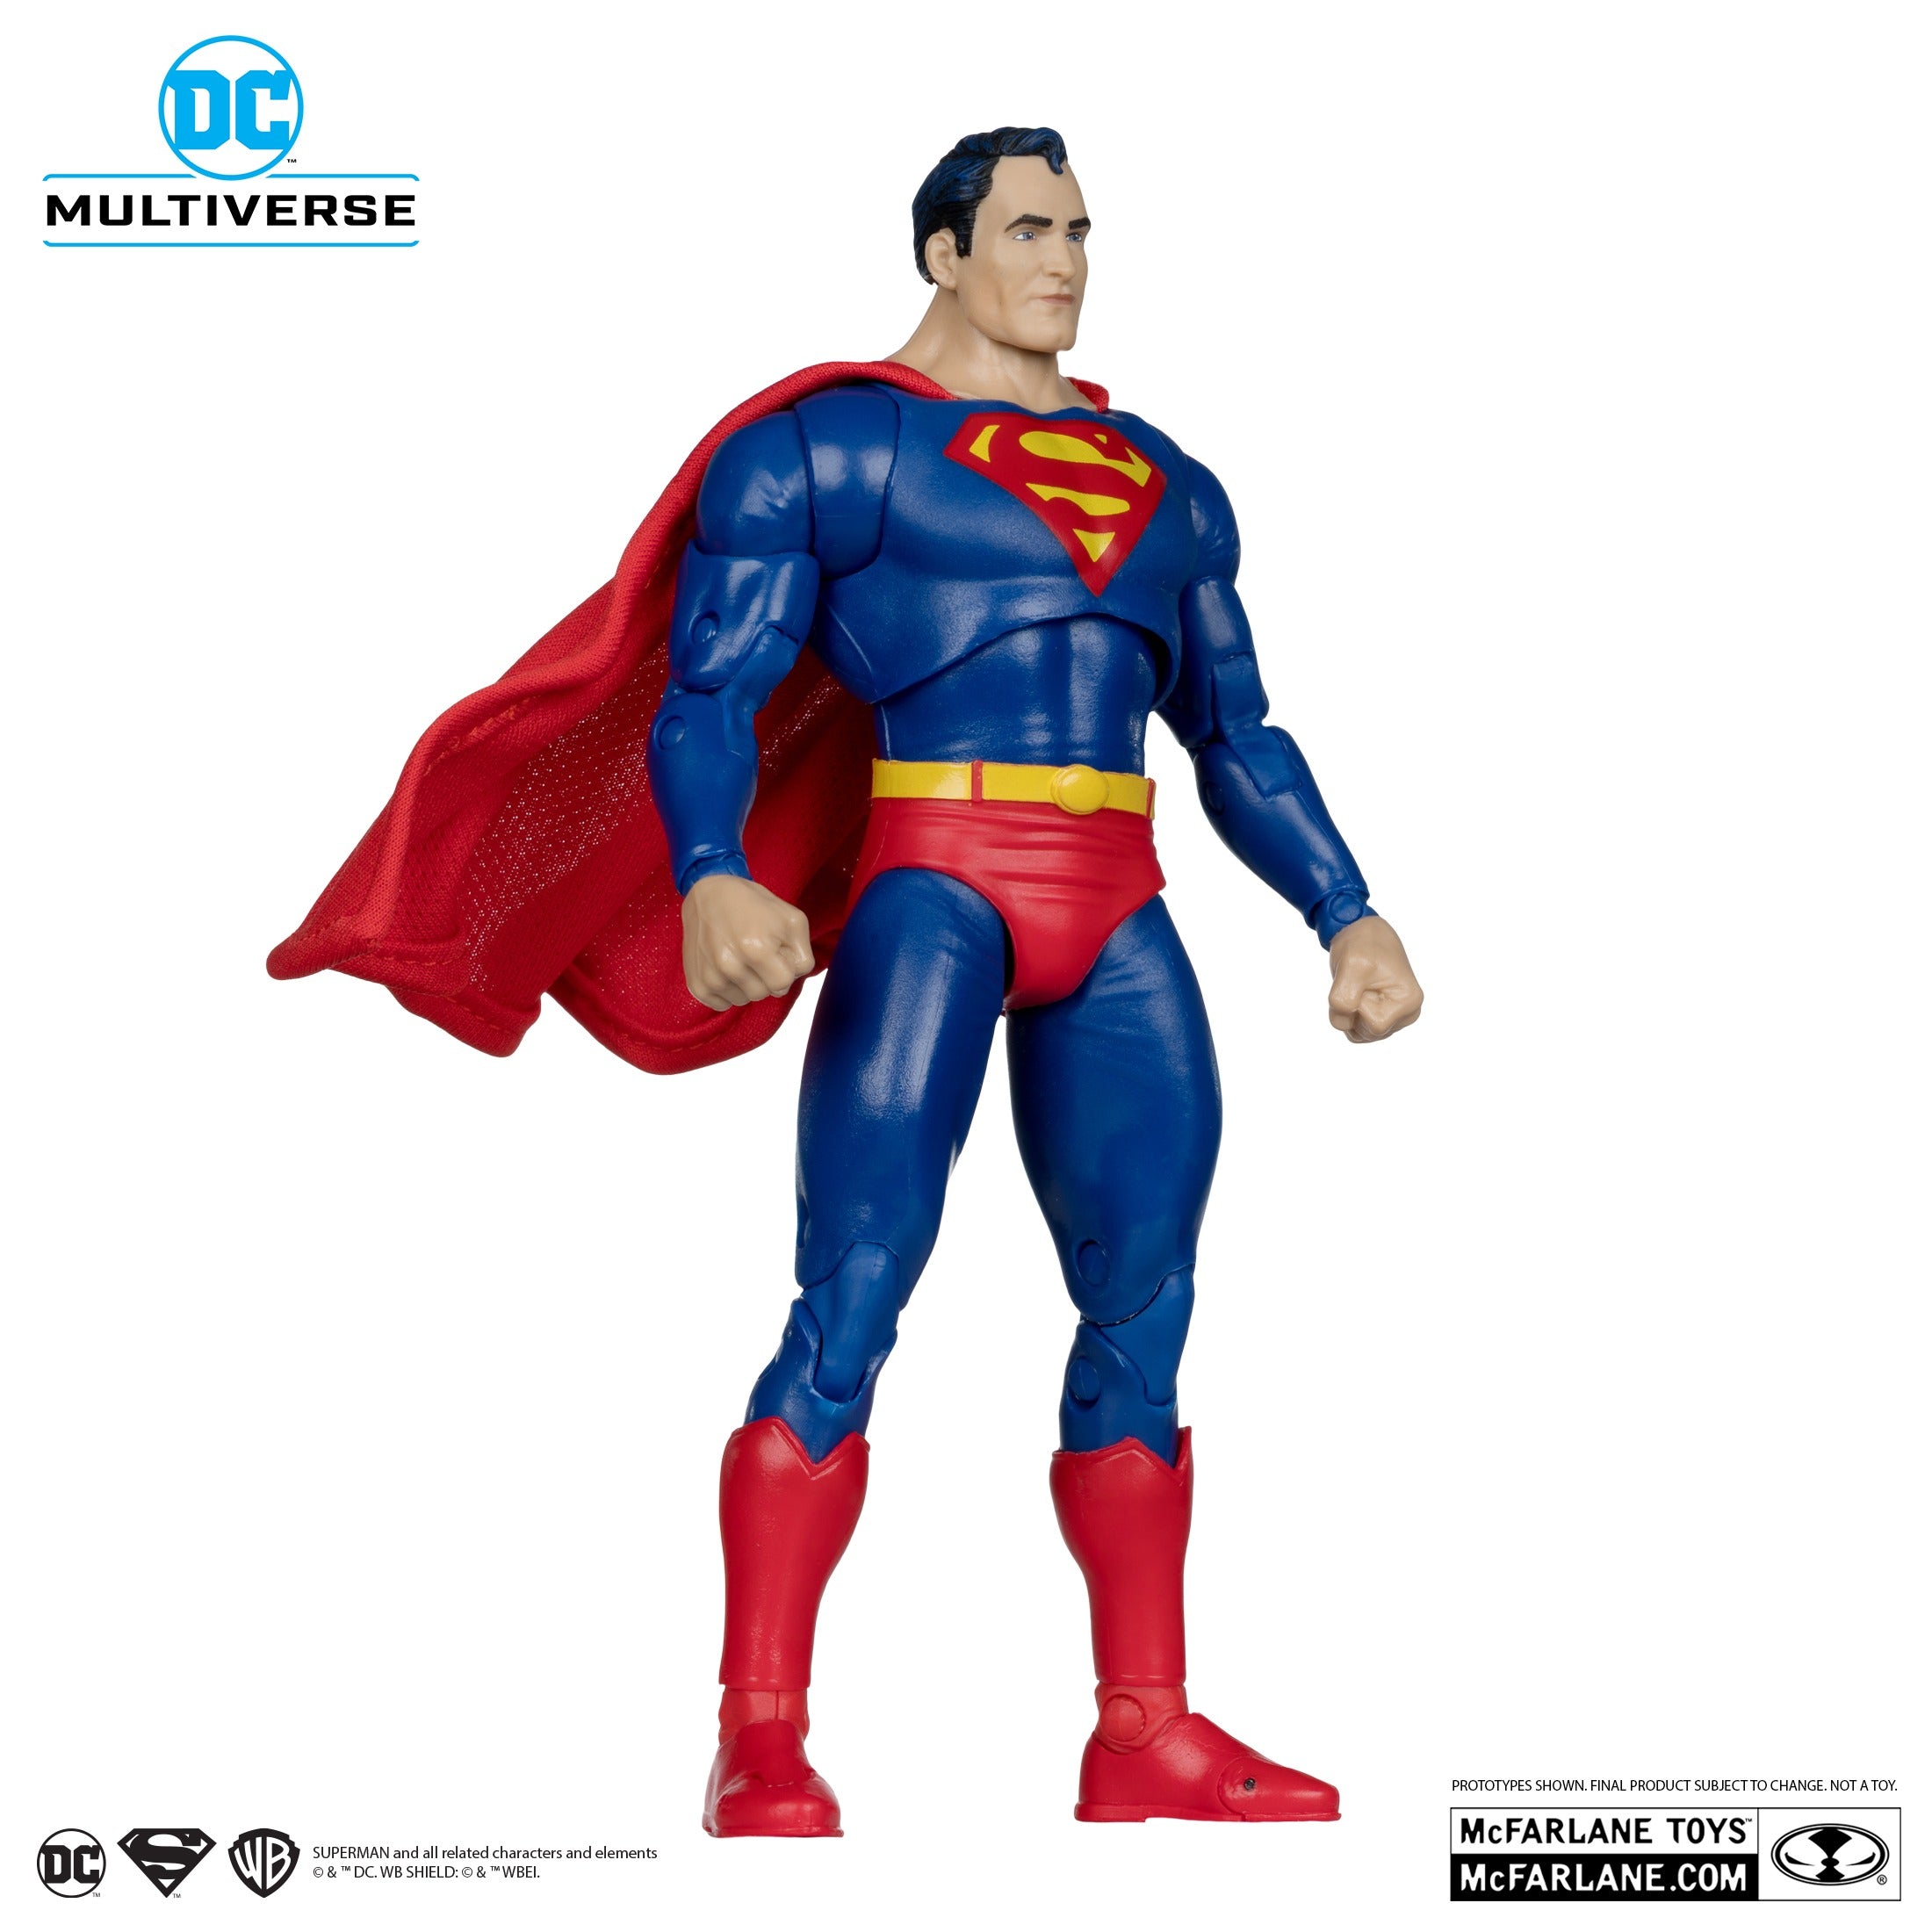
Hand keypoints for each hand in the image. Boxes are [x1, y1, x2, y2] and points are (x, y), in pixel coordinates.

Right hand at [681, 873, 815, 1010]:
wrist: (708, 893)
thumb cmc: (754, 905)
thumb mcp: (792, 920)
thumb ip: (803, 956)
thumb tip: (790, 980)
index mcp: (757, 950)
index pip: (782, 985)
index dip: (784, 970)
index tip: (775, 953)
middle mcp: (730, 966)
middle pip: (763, 994)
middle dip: (765, 977)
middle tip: (756, 953)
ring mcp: (710, 976)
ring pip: (743, 1000)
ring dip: (746, 984)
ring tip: (740, 957)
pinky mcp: (696, 983)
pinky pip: (722, 1004)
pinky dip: (727, 990)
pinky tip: (726, 967)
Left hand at [1328, 917, 1422, 1043]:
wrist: (1362, 931)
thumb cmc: (1362, 944)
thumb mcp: (1351, 966)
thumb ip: (1344, 999)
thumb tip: (1344, 1022)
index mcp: (1409, 1001)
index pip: (1375, 1025)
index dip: (1358, 1006)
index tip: (1360, 980)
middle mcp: (1407, 1012)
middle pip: (1368, 1033)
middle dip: (1351, 1011)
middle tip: (1356, 982)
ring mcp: (1396, 1016)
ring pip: (1360, 1034)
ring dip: (1348, 1013)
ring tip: (1357, 986)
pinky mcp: (1383, 1016)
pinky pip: (1358, 1030)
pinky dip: (1349, 1015)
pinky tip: (1355, 994)